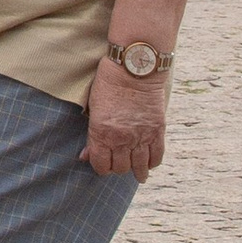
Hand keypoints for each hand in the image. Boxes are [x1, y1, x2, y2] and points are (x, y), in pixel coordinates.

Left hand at [84, 52, 167, 177]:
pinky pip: (157, 156)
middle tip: (118, 162)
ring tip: (138, 174)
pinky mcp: (157, 131)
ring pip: (139, 167)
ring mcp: (141, 136)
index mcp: (102, 133)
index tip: (102, 164)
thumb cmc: (108, 84)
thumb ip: (91, 135)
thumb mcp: (93, 109)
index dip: (101, 167)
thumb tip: (84, 156)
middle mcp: (122, 139)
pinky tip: (148, 162)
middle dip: (118, 167)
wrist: (133, 68)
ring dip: (137, 172)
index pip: (101, 165)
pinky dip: (152, 162)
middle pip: (120, 168)